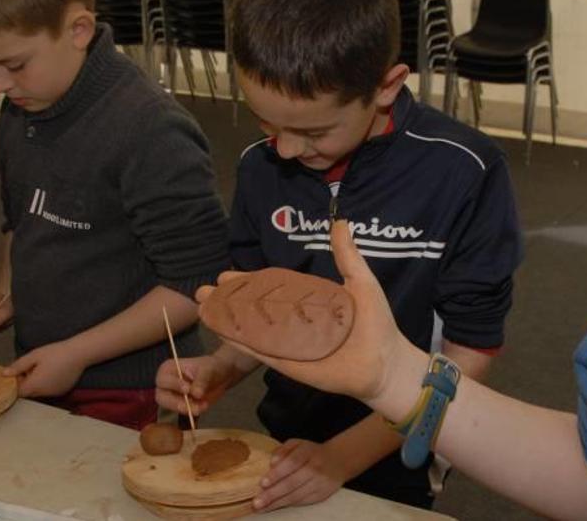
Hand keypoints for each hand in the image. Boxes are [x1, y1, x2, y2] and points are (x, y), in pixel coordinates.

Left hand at [3, 341, 85, 396]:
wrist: (79, 353)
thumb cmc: (55, 353)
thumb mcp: (34, 355)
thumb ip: (18, 366)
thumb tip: (4, 374)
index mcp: (34, 385)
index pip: (18, 392)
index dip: (15, 384)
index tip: (18, 372)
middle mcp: (44, 393)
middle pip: (28, 393)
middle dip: (26, 383)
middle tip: (30, 367)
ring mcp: (54, 393)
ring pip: (39, 392)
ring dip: (37, 384)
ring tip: (42, 368)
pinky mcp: (63, 391)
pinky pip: (49, 390)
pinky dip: (47, 384)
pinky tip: (52, 371)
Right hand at [154, 354, 235, 414]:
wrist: (221, 377)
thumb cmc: (211, 367)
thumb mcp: (208, 370)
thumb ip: (201, 380)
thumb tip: (196, 394)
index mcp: (167, 369)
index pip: (163, 379)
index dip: (174, 385)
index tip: (188, 389)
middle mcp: (165, 384)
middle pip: (162, 397)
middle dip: (177, 403)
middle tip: (193, 405)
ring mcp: (172, 397)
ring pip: (171, 408)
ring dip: (187, 409)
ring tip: (202, 406)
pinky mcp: (180, 406)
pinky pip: (182, 413)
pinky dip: (192, 412)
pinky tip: (204, 407)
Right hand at [196, 221, 406, 401]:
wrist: (385, 362)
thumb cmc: (377, 324)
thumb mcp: (361, 283)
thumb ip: (347, 256)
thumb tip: (340, 221)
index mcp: (307, 302)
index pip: (270, 288)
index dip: (247, 281)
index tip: (225, 274)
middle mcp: (293, 322)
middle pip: (253, 308)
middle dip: (227, 299)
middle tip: (202, 290)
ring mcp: (288, 344)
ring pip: (250, 328)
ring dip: (225, 318)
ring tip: (201, 307)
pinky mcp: (289, 363)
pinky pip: (260, 351)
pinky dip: (239, 341)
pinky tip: (220, 331)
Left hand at [254, 439, 348, 511]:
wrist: (338, 460)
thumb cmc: (311, 452)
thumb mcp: (298, 443)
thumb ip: (283, 449)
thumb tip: (272, 462)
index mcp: (308, 452)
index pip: (291, 463)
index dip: (277, 473)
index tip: (262, 483)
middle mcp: (316, 468)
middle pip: (292, 483)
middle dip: (273, 494)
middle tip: (257, 502)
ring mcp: (320, 483)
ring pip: (296, 496)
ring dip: (277, 503)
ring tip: (261, 508)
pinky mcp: (322, 495)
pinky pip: (302, 501)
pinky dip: (287, 505)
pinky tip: (274, 507)